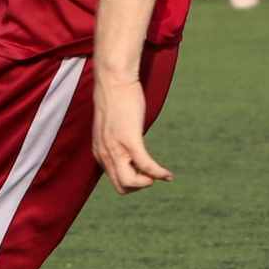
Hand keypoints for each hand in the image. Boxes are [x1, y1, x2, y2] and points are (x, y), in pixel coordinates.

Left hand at [91, 72, 171, 193]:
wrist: (114, 81)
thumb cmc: (116, 99)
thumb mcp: (110, 126)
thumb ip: (114, 139)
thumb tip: (126, 144)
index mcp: (100, 152)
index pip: (115, 180)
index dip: (133, 180)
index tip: (144, 173)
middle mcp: (105, 154)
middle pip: (122, 187)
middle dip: (140, 186)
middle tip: (151, 175)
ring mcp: (116, 148)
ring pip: (130, 182)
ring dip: (146, 183)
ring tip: (159, 175)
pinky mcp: (130, 140)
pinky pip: (146, 165)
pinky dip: (159, 173)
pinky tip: (168, 175)